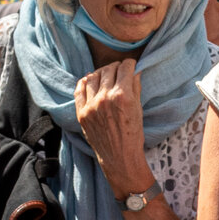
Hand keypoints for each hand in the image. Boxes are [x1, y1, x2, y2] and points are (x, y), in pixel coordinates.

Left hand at [74, 59, 153, 195]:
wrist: (119, 156)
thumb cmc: (133, 133)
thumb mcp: (139, 109)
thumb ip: (135, 87)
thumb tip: (135, 71)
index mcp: (122, 96)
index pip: (125, 69)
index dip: (130, 63)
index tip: (131, 64)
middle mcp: (105, 98)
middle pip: (109, 70)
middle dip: (117, 66)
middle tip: (120, 68)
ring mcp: (91, 105)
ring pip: (93, 76)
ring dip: (101, 72)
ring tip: (106, 74)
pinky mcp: (81, 112)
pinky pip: (79, 89)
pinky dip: (85, 81)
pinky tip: (90, 80)